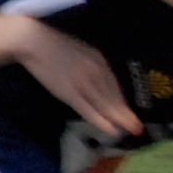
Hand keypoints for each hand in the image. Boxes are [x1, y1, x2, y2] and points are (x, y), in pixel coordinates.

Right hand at [12, 22, 138, 141]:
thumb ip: (90, 62)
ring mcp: (83, 83)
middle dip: (126, 113)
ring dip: (119, 119)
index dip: (122, 100)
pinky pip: (89, 110)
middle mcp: (95, 72)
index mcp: (98, 59)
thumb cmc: (53, 44)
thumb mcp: (80, 49)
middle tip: (138, 128)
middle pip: (113, 96)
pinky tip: (111, 130)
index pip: (114, 84)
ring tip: (130, 131)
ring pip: (104, 105)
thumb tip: (98, 75)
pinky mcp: (70, 93)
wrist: (34, 41)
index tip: (130, 112)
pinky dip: (101, 121)